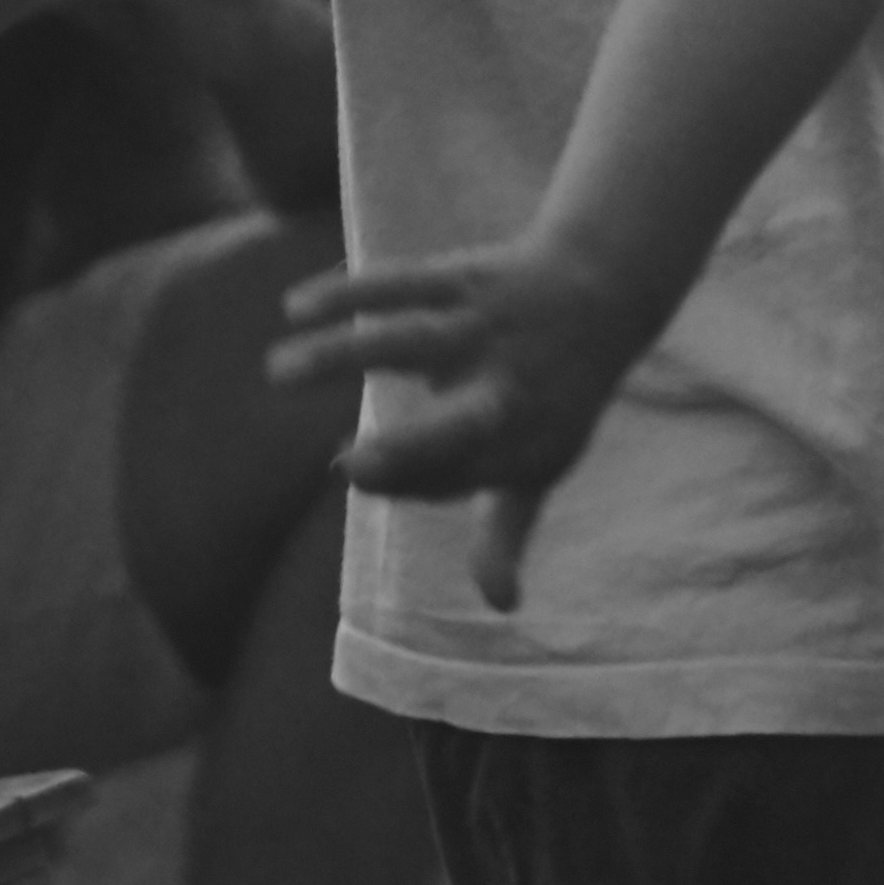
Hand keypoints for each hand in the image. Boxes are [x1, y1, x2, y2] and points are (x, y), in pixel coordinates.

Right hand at [267, 236, 659, 611]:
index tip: (356, 471)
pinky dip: (348, 294)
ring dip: (343, 353)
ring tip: (278, 371)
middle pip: (458, 425)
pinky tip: (293, 309)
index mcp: (525, 446)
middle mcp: (508, 390)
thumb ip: (506, 534)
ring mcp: (486, 330)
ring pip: (410, 339)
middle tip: (349, 466)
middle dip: (410, 449)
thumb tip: (502, 606)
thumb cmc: (556, 399)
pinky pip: (402, 283)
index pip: (457, 476)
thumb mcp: (541, 466)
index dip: (408, 477)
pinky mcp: (468, 278)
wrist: (606, 291)